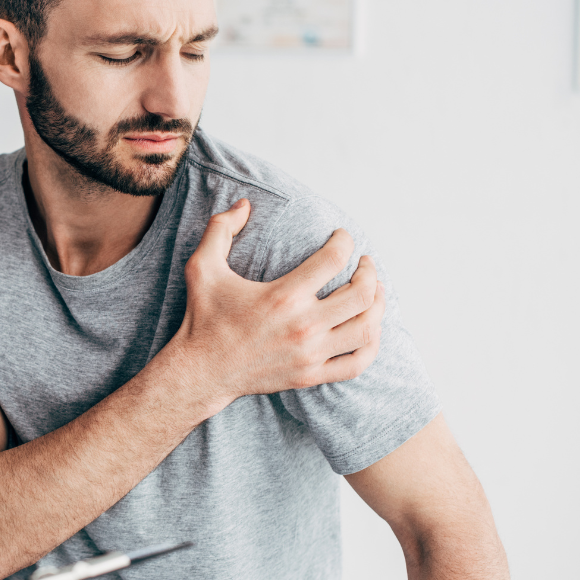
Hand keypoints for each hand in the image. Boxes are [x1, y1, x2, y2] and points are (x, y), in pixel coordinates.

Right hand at [174, 198, 384, 407]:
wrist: (201, 371)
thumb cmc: (203, 317)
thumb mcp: (202, 267)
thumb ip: (220, 229)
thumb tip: (245, 204)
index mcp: (282, 296)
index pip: (333, 259)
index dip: (344, 241)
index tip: (342, 236)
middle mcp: (303, 326)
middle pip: (361, 293)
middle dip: (369, 272)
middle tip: (364, 263)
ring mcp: (310, 354)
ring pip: (367, 327)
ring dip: (378, 305)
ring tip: (374, 291)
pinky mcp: (311, 375)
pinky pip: (358, 363)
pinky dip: (372, 344)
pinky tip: (369, 327)